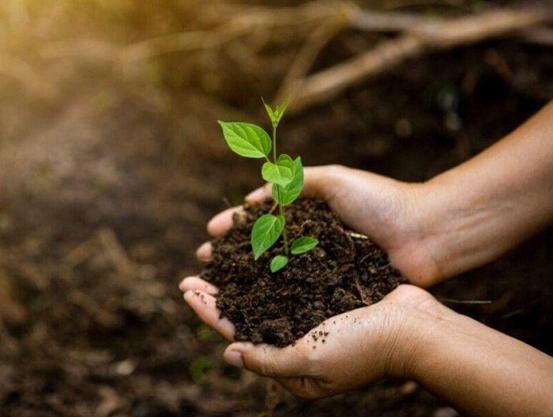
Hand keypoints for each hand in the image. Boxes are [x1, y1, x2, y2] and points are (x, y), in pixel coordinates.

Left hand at [181, 279, 444, 398]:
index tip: (188, 289)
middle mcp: (297, 341)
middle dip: (219, 295)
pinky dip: (270, 267)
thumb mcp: (310, 362)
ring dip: (241, 279)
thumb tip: (230, 352)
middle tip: (193, 274)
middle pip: (247, 315)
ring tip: (220, 260)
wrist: (414, 327)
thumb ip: (268, 360)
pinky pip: (290, 280)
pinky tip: (258, 252)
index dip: (210, 312)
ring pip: (265, 295)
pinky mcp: (326, 296)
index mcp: (290, 363)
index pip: (237, 336)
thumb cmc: (363, 347)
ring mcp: (311, 317)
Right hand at [197, 165, 441, 286]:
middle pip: (262, 250)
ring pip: (275, 275)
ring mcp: (321, 269)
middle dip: (231, 256)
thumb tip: (252, 198)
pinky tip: (251, 306)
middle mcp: (310, 243)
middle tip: (203, 263)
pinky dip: (273, 300)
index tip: (211, 232)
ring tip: (217, 287)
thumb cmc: (381, 201)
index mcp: (308, 214)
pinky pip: (299, 295)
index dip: (235, 226)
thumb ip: (293, 182)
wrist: (426, 233)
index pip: (262, 219)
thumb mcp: (333, 180)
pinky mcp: (335, 292)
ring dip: (244, 281)